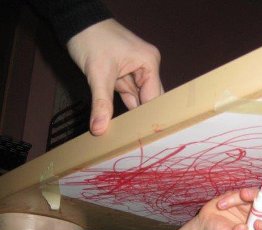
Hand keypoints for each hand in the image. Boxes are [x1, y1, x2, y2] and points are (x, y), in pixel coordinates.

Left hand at [67, 19, 162, 135]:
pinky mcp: (124, 78)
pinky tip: (123, 128)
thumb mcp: (98, 74)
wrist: (76, 23)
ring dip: (132, 118)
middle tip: (141, 144)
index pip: (155, 98)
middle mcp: (147, 69)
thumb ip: (101, 103)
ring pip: (138, 102)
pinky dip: (123, 111)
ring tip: (132, 140)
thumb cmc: (91, 39)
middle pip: (149, 101)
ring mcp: (135, 74)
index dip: (151, 118)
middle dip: (143, 120)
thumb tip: (100, 130)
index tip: (148, 139)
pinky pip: (127, 98)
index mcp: (149, 63)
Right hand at [196, 187, 261, 229]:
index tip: (257, 225)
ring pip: (261, 200)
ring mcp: (254, 209)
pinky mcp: (245, 198)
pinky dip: (234, 196)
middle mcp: (260, 223)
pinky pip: (246, 193)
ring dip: (252, 196)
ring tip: (239, 196)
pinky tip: (222, 203)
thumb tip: (243, 229)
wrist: (205, 226)